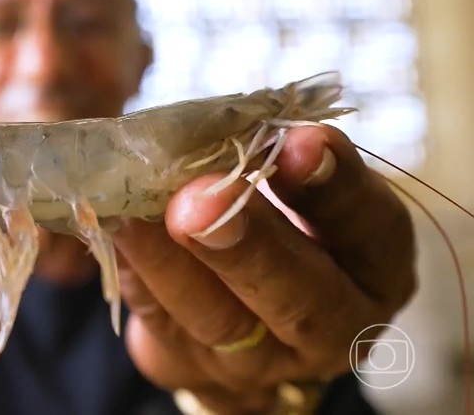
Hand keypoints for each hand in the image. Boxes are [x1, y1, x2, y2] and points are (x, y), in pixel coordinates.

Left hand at [113, 125, 416, 412]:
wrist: (237, 312)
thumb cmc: (279, 222)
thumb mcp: (296, 187)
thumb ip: (272, 157)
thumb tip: (221, 122)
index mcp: (375, 267)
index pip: (370, 227)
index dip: (334, 186)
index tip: (300, 140)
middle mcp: (331, 327)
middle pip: (299, 296)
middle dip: (248, 242)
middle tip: (198, 197)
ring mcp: (259, 361)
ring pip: (218, 318)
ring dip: (170, 261)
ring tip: (132, 213)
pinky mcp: (191, 367)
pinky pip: (159, 321)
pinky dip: (135, 271)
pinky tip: (113, 229)